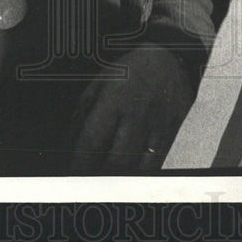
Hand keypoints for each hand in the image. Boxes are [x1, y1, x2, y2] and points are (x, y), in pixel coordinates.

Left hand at [68, 46, 195, 173]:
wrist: (170, 59)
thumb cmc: (131, 70)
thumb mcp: (101, 81)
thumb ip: (83, 110)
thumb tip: (69, 141)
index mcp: (115, 98)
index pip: (92, 139)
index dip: (79, 162)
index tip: (72, 172)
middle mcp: (137, 114)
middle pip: (115, 160)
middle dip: (98, 175)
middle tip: (88, 180)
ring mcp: (157, 125)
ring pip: (137, 167)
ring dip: (119, 178)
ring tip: (107, 181)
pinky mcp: (172, 133)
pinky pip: (156, 164)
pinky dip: (140, 174)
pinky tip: (129, 176)